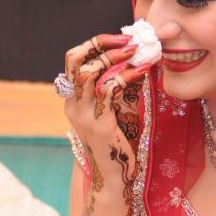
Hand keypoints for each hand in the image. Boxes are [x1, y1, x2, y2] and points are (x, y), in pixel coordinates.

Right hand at [64, 33, 145, 184]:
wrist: (116, 177)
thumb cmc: (120, 143)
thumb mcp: (120, 109)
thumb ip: (123, 87)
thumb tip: (139, 60)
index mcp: (74, 100)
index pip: (73, 60)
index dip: (94, 44)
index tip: (120, 38)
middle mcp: (74, 105)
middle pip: (74, 60)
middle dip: (99, 44)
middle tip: (126, 40)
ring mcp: (84, 115)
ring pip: (88, 73)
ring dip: (113, 57)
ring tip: (135, 51)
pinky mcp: (100, 125)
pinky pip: (108, 91)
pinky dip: (126, 76)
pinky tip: (142, 71)